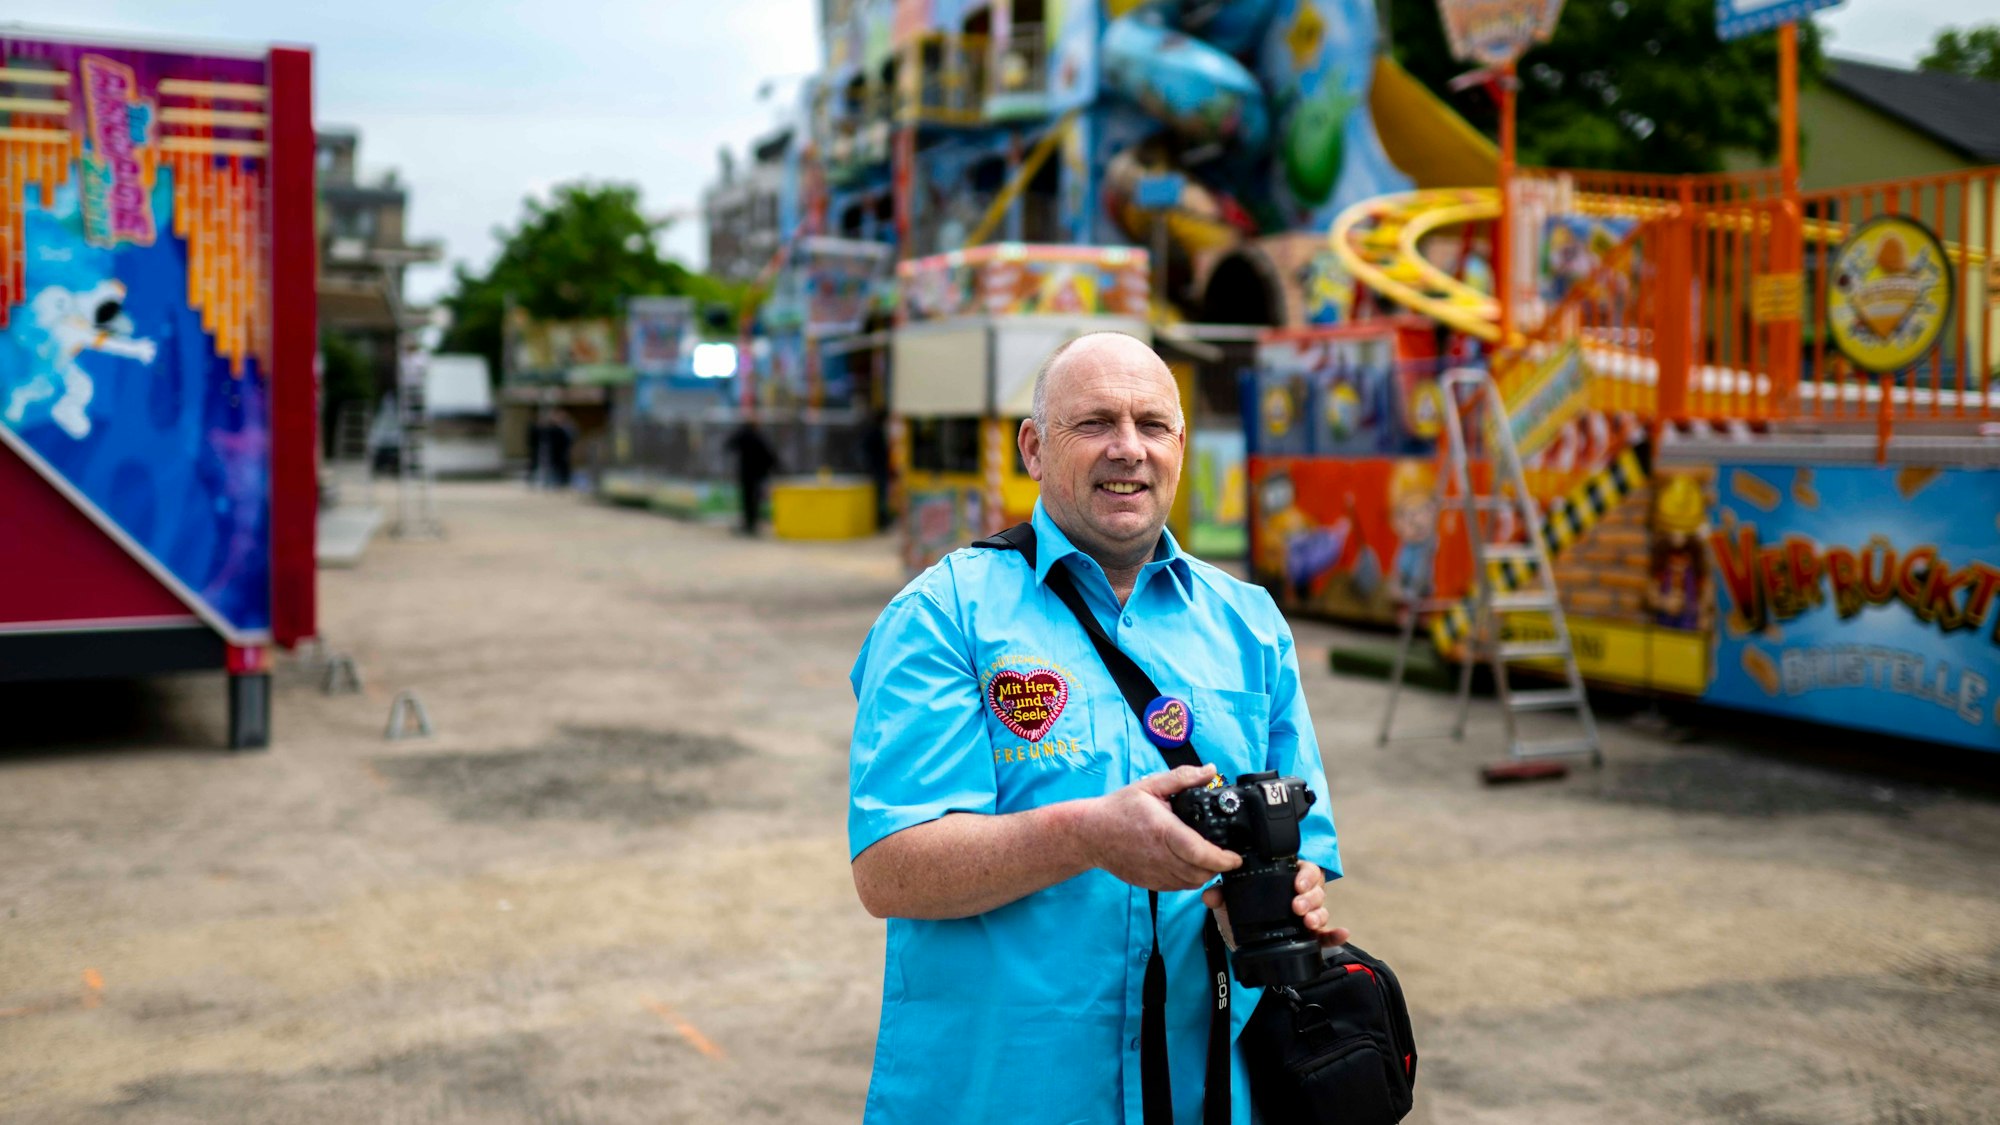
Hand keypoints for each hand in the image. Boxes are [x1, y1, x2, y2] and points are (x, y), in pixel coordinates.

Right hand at [1077, 764, 1241, 891]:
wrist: (1091, 834)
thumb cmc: (1119, 809)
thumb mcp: (1150, 786)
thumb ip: (1183, 777)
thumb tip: (1211, 771)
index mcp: (1164, 831)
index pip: (1201, 853)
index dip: (1223, 859)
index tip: (1235, 856)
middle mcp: (1161, 857)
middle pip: (1202, 872)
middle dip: (1218, 865)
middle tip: (1224, 853)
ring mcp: (1155, 873)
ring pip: (1192, 883)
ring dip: (1204, 872)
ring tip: (1206, 857)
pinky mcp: (1150, 883)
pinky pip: (1178, 887)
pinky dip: (1189, 878)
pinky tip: (1187, 863)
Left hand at [1202, 861, 1350, 949]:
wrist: (1240, 940)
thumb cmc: (1240, 913)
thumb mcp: (1229, 903)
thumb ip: (1220, 895)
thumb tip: (1211, 894)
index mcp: (1284, 880)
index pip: (1304, 869)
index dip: (1305, 875)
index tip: (1297, 884)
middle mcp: (1300, 895)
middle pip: (1317, 889)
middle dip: (1310, 897)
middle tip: (1297, 907)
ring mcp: (1306, 915)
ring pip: (1322, 909)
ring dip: (1319, 915)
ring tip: (1308, 923)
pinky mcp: (1310, 937)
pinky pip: (1326, 935)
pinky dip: (1334, 935)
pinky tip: (1341, 934)